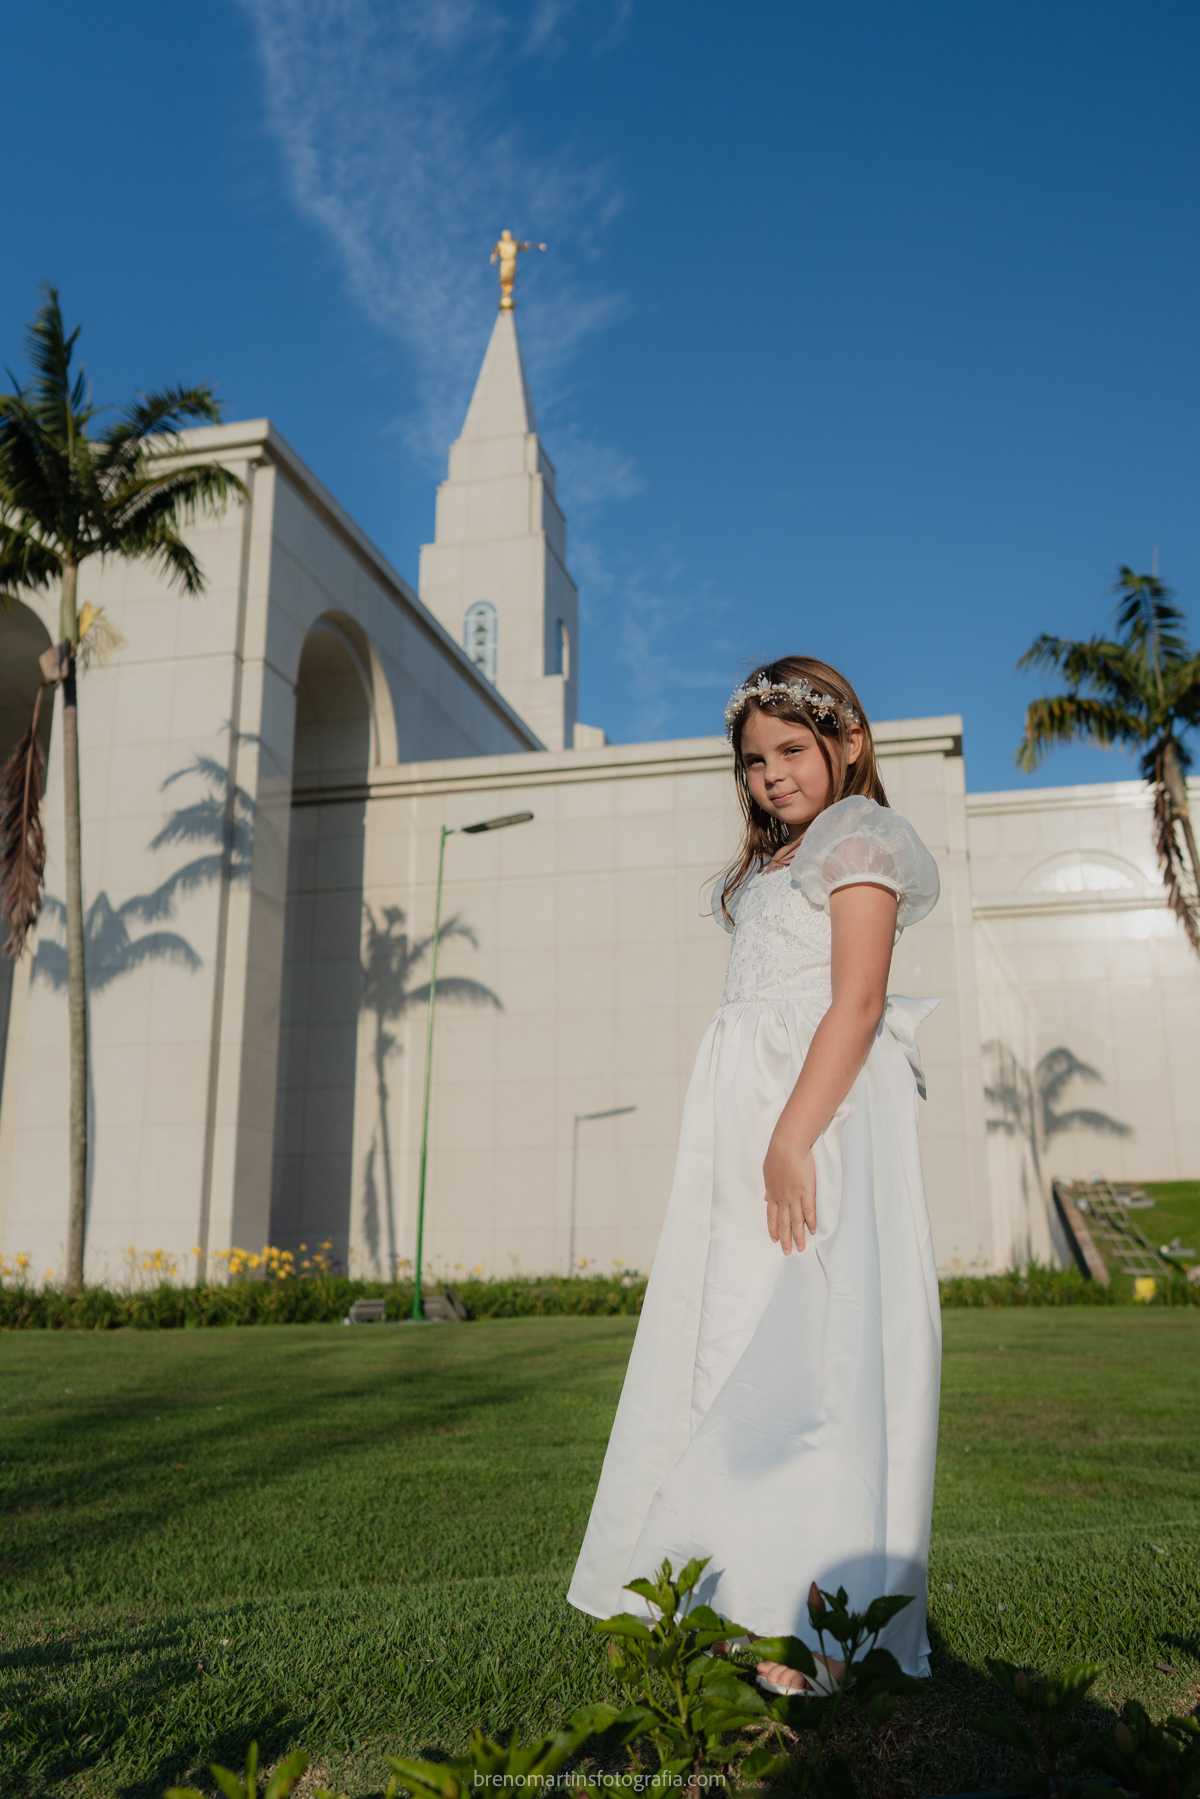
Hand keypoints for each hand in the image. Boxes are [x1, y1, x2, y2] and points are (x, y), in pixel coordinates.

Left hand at [763, 1129, 816, 1253]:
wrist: (788, 1145)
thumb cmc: (777, 1155)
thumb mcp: (768, 1172)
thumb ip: (769, 1187)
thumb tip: (766, 1197)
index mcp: (773, 1193)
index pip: (772, 1216)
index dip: (773, 1228)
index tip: (774, 1239)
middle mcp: (783, 1198)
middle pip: (784, 1223)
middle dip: (785, 1239)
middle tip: (787, 1252)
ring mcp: (795, 1196)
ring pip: (796, 1221)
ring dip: (798, 1236)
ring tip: (801, 1248)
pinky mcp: (807, 1191)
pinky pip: (809, 1211)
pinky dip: (811, 1222)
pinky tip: (813, 1231)